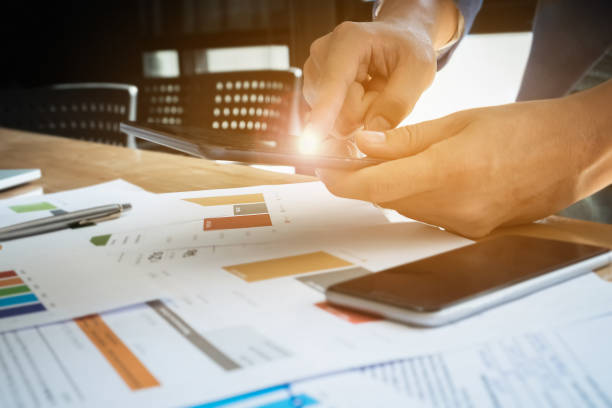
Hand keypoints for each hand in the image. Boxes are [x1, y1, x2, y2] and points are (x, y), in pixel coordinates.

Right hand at [303, 20, 435, 138]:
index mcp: (349, 41)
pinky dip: (349, 118)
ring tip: (371, 90)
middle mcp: (321, 55)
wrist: (396, 41)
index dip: (324, 111)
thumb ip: (399, 101)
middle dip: (364, 113)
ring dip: (358, 115)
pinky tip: (358, 97)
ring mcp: (313, 74)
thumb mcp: (419, 70)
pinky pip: (330, 123)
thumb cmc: (408, 49)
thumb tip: (373, 131)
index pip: (334, 82)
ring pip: (333, 122)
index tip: (312, 137)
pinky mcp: (312, 92)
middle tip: (381, 90)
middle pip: (336, 113)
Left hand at [317, 86, 611, 237]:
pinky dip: (416, 199)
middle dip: (365, 180)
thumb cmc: (521, 128)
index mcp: (447, 171)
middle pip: (387, 198)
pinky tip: (424, 179)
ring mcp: (464, 225)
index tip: (322, 172)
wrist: (572, 153)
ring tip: (392, 163)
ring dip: (391, 189)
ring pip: (406, 209)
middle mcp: (453, 207)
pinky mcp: (473, 232)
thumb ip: (405, 139)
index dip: (342, 182)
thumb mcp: (458, 122)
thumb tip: (362, 145)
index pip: (375, 186)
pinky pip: (429, 217)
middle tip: (353, 158)